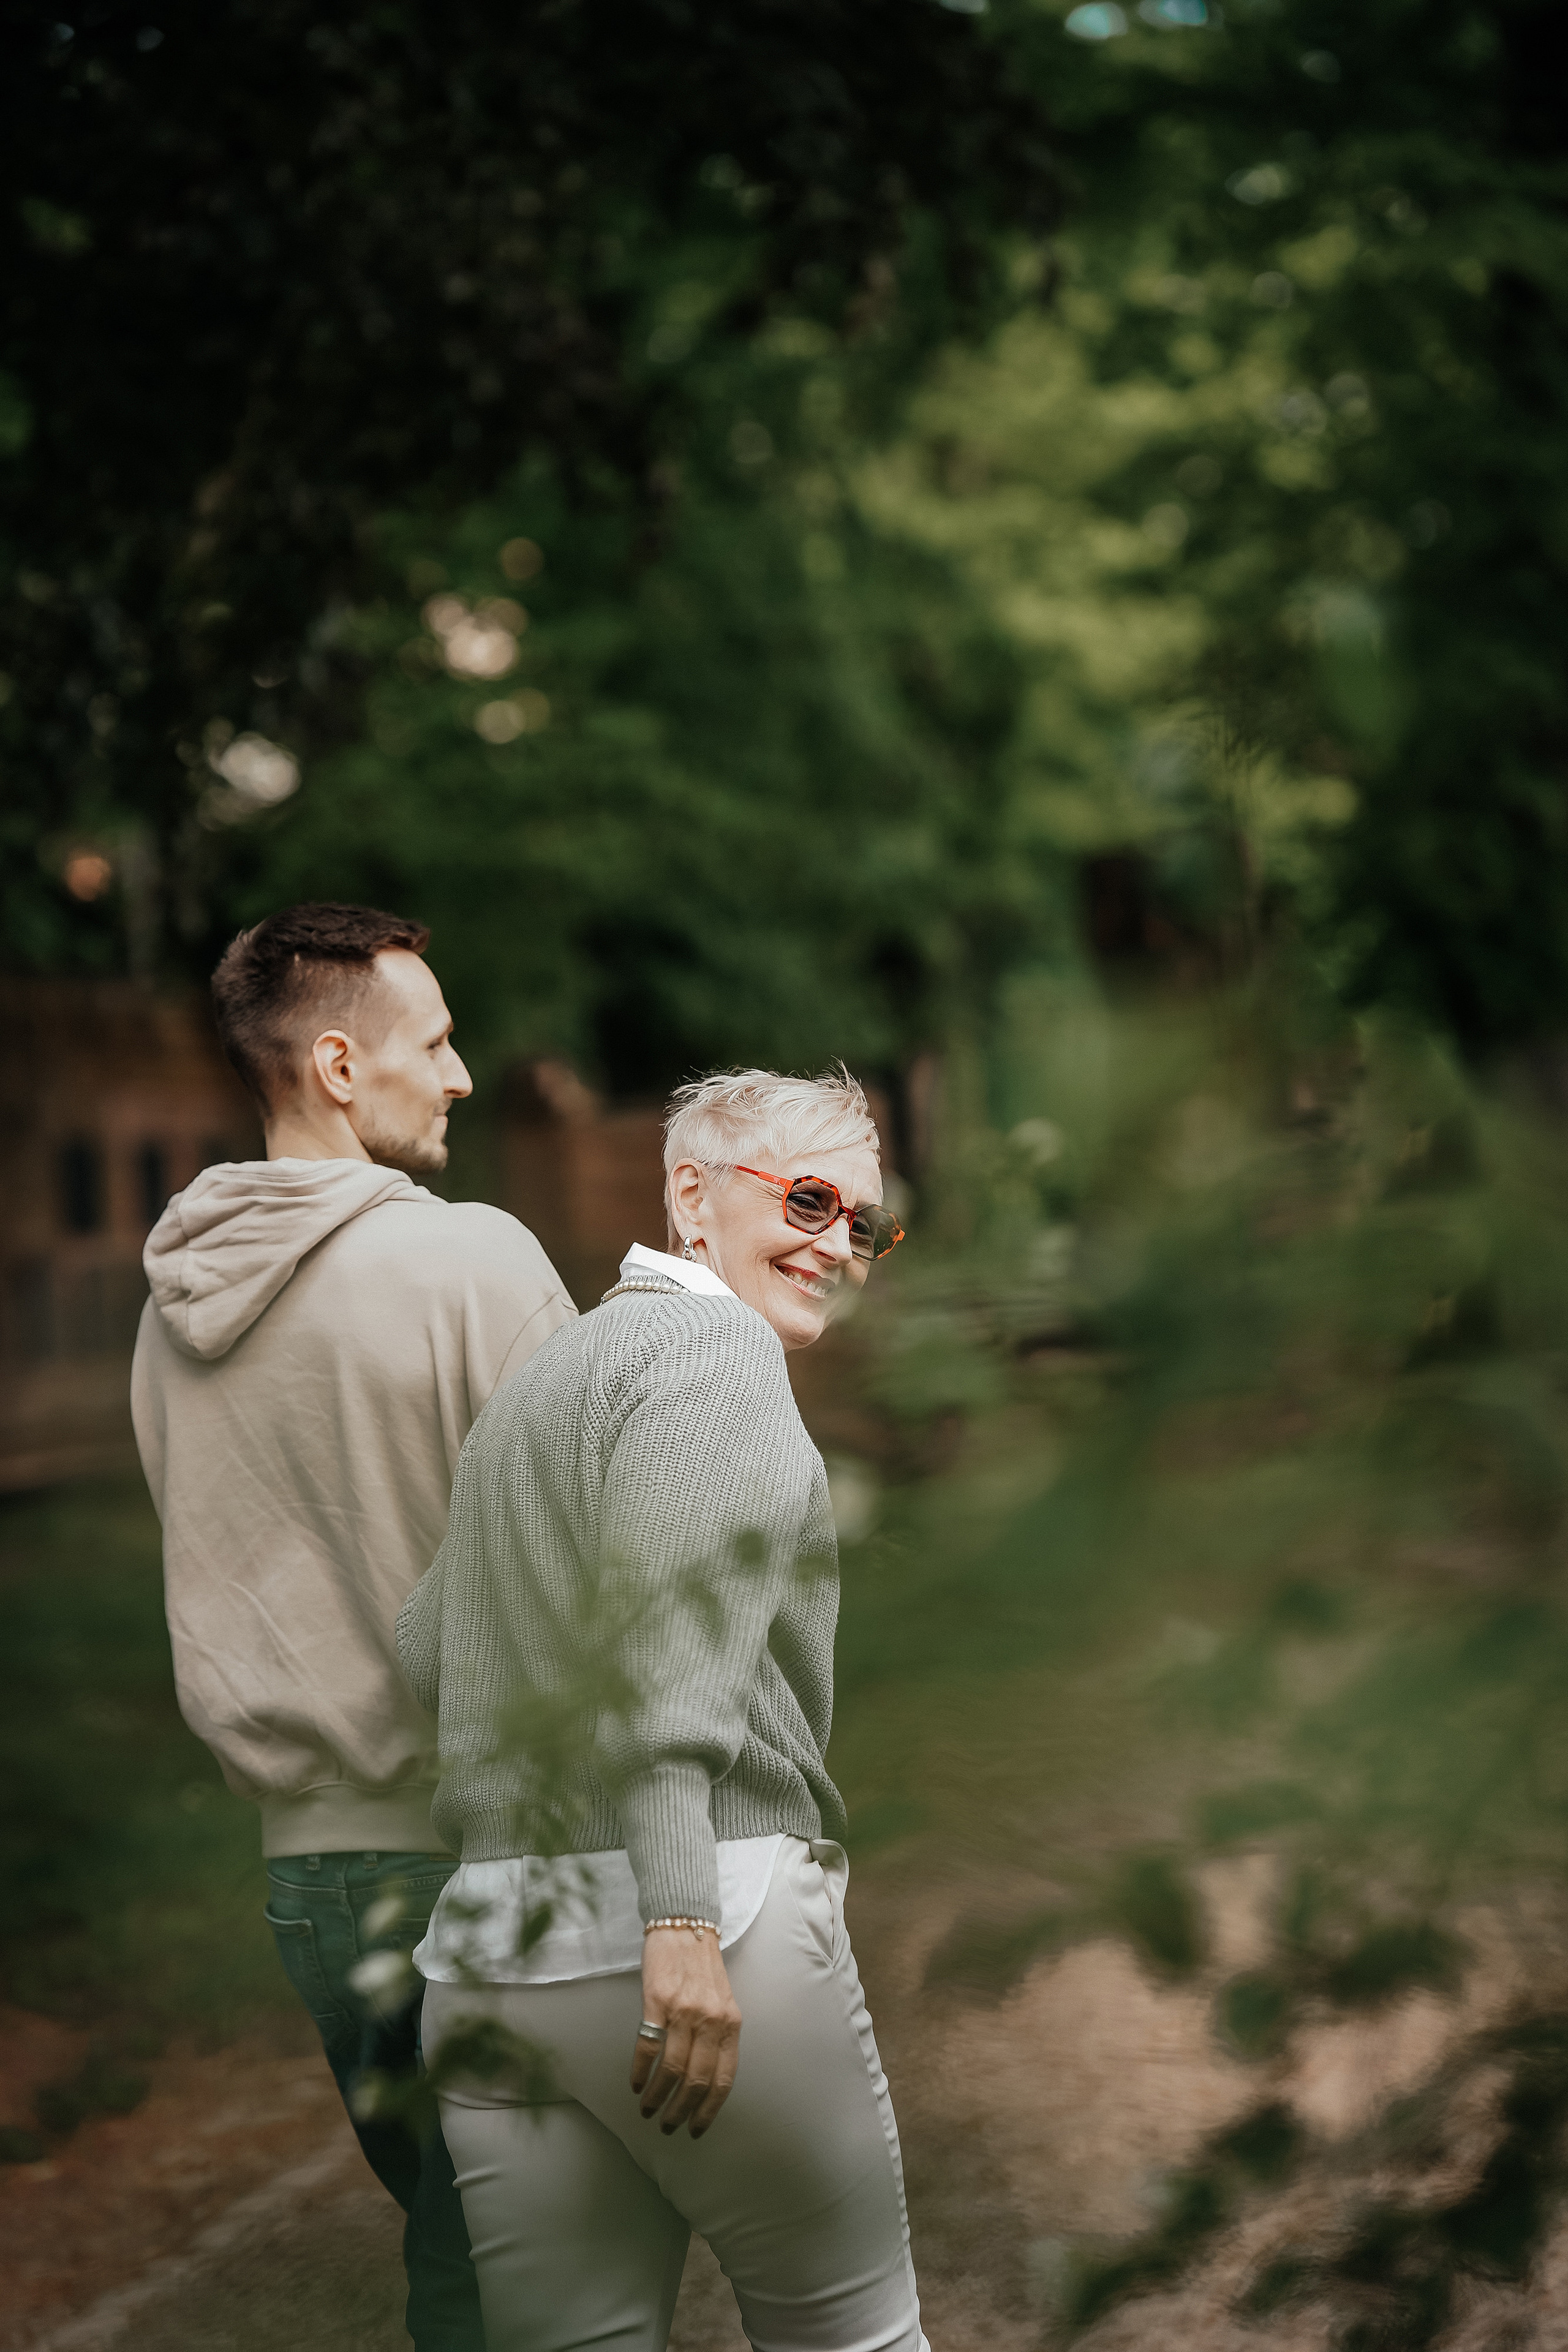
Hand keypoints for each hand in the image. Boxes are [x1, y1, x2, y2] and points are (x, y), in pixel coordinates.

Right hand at [630, 1927, 740, 2138]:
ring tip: (648, 2109)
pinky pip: (647, 2046)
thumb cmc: (702, 1967)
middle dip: (680, 2110)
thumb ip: (717, 2037)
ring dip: (657, 2096)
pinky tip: (636, 2083)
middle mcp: (710, 2020)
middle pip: (696, 2080)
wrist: (684, 1925)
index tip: (696, 2128)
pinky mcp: (657, 2000)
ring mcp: (683, 2010)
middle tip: (667, 2125)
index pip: (723, 2079)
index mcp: (730, 2023)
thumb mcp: (722, 2003)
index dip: (709, 2109)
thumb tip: (705, 2081)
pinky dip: (640, 2071)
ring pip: (671, 2069)